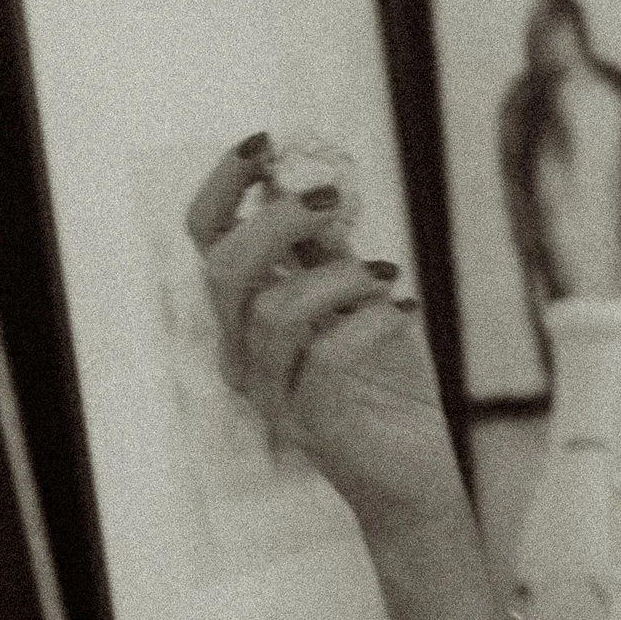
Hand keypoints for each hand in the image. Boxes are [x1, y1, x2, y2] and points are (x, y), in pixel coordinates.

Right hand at [185, 139, 464, 533]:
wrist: (414, 476)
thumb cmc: (383, 386)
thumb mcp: (358, 302)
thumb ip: (330, 252)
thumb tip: (313, 181)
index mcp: (245, 319)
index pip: (206, 243)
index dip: (224, 188)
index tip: (262, 143)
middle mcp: (243, 356)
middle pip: (224, 271)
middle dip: (278, 219)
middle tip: (333, 201)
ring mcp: (273, 394)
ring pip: (276, 311)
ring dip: (340, 275)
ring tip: (388, 274)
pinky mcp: (314, 425)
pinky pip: (326, 357)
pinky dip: (373, 319)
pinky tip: (407, 307)